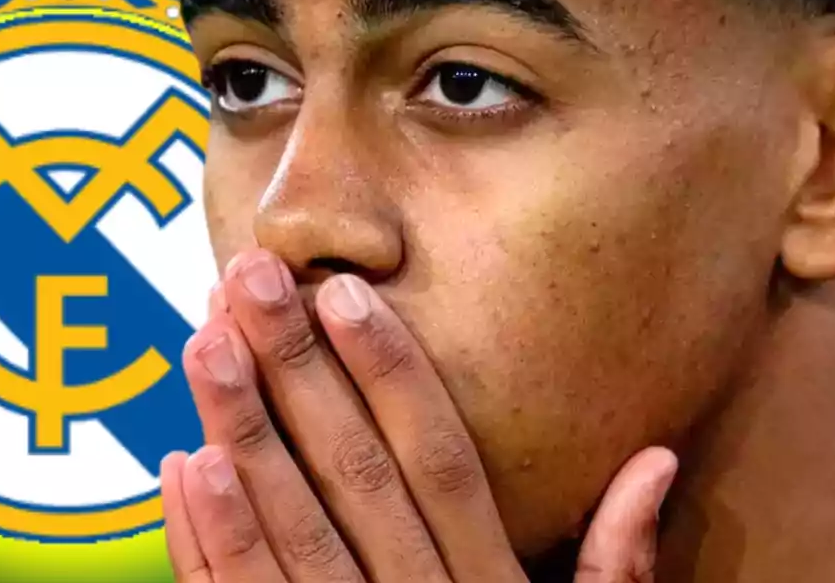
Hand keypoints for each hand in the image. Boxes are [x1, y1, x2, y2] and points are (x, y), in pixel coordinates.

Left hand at [162, 249, 676, 580]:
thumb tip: (657, 461)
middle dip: (296, 376)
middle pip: (352, 480)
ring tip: (202, 347)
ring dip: (239, 439)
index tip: (345, 292)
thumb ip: (617, 565)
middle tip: (246, 281)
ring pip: (287, 538)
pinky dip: (204, 545)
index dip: (391, 375)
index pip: (440, 462)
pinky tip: (178, 467)